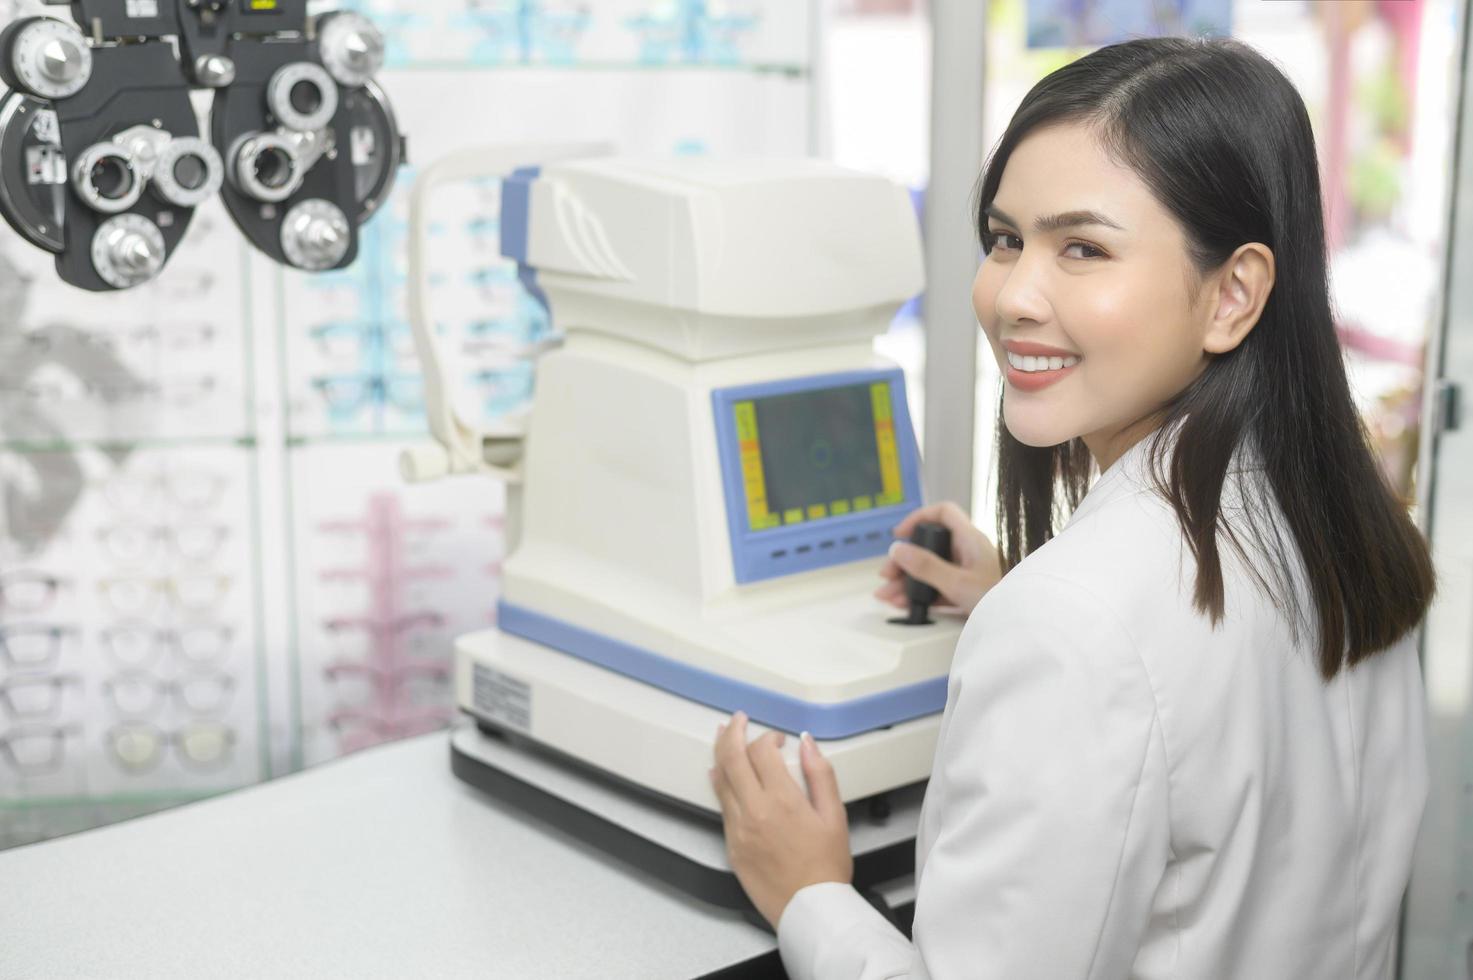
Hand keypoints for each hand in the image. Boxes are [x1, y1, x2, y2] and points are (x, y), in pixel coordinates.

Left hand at [711, 712, 852, 927]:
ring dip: (720, 753)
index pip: (761, 751)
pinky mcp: (731, 844)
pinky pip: (721, 805)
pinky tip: (720, 774)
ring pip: (719, 779)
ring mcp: (738, 828)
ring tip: (722, 736)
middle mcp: (754, 811)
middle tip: (736, 720)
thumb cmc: (825, 867)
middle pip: (731, 757)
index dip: (767, 736)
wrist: (809, 908)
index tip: (777, 739)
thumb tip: (808, 744)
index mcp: (782, 800)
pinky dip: (719, 783)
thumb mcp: (835, 815)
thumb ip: (821, 774)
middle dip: (732, 732)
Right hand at [874, 501, 1002, 615]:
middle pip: (930, 546)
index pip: (943, 513)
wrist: (1022, 625)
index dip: (920, 518)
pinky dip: (921, 595)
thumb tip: (898, 550)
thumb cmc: (1000, 600)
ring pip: (931, 570)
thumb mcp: (957, 583)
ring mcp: (968, 572)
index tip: (900, 536)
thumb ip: (926, 567)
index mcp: (970, 540)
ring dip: (908, 582)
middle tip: (888, 576)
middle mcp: (969, 552)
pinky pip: (938, 588)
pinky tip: (906, 604)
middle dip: (905, 561)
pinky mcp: (968, 592)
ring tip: (889, 597)